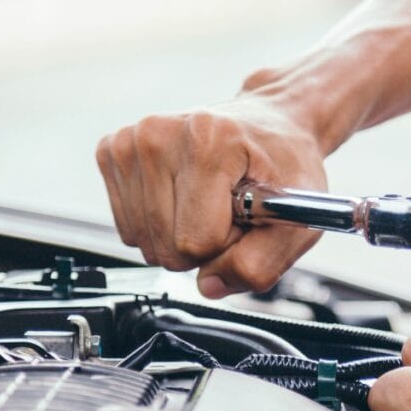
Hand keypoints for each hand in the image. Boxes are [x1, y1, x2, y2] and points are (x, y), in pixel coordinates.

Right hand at [96, 92, 325, 297]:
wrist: (270, 125)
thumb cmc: (285, 165)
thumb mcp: (297, 217)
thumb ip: (261, 262)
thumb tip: (209, 285)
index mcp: (208, 139)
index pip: (196, 242)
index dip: (228, 243)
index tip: (245, 213)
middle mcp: (159, 133)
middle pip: (166, 247)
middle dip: (204, 244)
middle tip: (229, 208)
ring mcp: (131, 142)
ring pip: (145, 243)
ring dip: (182, 236)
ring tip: (210, 201)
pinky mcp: (113, 153)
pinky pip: (130, 229)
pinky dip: (160, 225)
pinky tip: (184, 195)